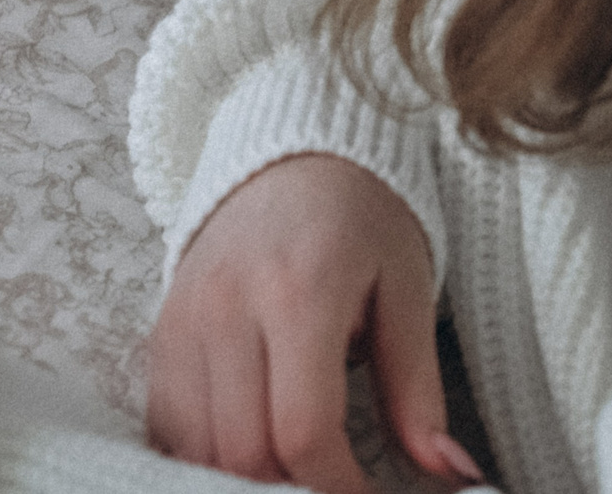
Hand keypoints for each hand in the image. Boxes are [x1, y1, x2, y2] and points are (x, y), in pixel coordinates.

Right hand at [146, 154, 480, 493]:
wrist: (290, 152)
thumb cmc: (360, 216)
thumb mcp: (407, 288)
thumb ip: (419, 388)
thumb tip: (449, 471)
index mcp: (297, 294)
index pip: (303, 431)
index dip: (340, 489)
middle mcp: (226, 307)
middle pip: (242, 449)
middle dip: (293, 489)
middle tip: (337, 485)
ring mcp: (183, 316)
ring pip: (194, 444)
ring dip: (243, 477)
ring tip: (295, 472)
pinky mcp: (162, 325)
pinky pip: (163, 418)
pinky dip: (199, 452)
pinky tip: (246, 448)